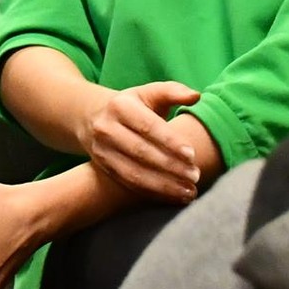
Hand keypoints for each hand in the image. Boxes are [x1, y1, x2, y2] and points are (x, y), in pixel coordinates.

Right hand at [81, 81, 202, 201]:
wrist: (93, 117)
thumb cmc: (132, 105)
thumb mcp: (148, 93)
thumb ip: (172, 92)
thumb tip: (196, 96)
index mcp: (120, 106)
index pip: (148, 126)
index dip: (170, 141)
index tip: (192, 155)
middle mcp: (106, 128)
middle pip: (141, 151)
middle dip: (171, 166)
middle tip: (196, 175)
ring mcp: (101, 150)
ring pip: (134, 172)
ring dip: (163, 185)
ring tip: (188, 191)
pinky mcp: (102, 167)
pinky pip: (128, 183)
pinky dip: (152, 192)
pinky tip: (173, 196)